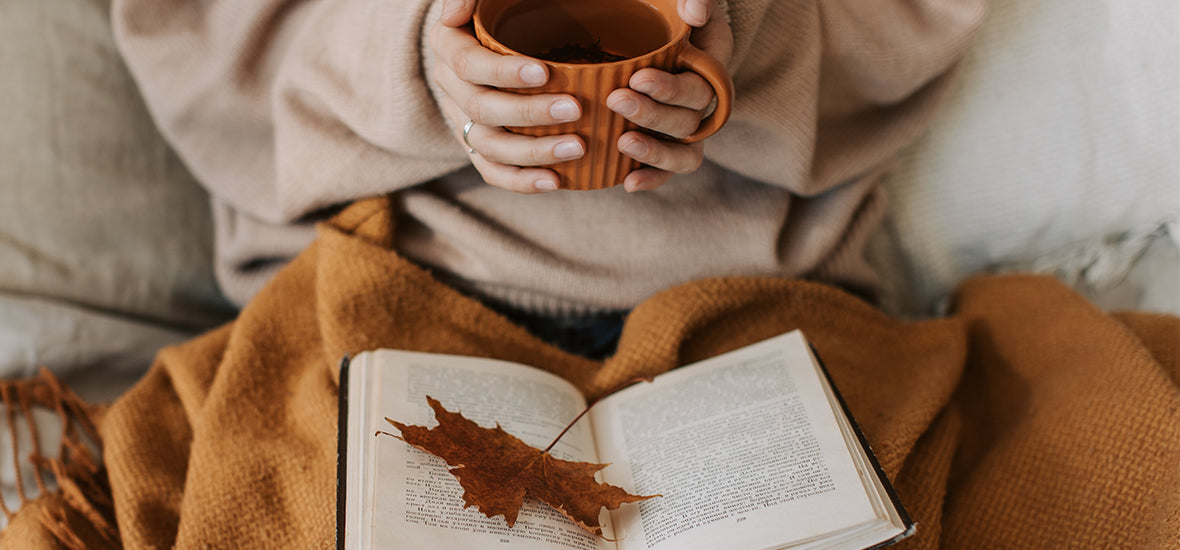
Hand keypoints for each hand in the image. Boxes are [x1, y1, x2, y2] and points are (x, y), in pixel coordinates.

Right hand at [432, 0, 584, 192]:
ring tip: (577, 147)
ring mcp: (464, 120)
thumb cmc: (506, 8)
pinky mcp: (479, 146)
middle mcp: (451, 87)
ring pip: (489, 146)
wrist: (504, 34)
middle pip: (482, 109)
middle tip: (574, 109)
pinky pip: (493, 172)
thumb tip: (454, 14)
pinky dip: (522, 181)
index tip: (544, 72)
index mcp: (449, 47)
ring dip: (533, 152)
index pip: (469, 65)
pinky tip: (555, 181)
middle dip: (529, 113)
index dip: (504, 73)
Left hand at [608, 1, 733, 191]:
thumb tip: (695, 12)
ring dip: (656, 152)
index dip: (671, 89)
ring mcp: (686, 126)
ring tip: (624, 144)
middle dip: (653, 113)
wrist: (647, 26)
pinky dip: (652, 179)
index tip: (638, 78)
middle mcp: (703, 99)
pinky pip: (670, 170)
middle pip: (688, 119)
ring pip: (685, 152)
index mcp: (711, 63)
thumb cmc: (662, 11)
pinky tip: (627, 183)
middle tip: (617, 100)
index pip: (700, 85)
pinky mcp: (668, 143)